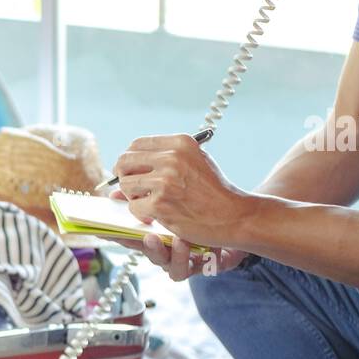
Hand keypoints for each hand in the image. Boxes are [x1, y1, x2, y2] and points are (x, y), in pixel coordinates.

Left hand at [106, 133, 253, 280]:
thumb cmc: (214, 190)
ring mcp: (165, 181)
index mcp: (180, 143)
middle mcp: (172, 158)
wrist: (234, 215)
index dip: (130, 160)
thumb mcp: (196, 161)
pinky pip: (134, 207)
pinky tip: (156, 215)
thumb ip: (165, 158)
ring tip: (149, 203)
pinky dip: (142, 214)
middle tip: (135, 189)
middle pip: (124, 161)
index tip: (133, 172)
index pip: (136, 145)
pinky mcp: (161, 204)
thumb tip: (123, 166)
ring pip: (125, 185)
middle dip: (125, 177)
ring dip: (133, 197)